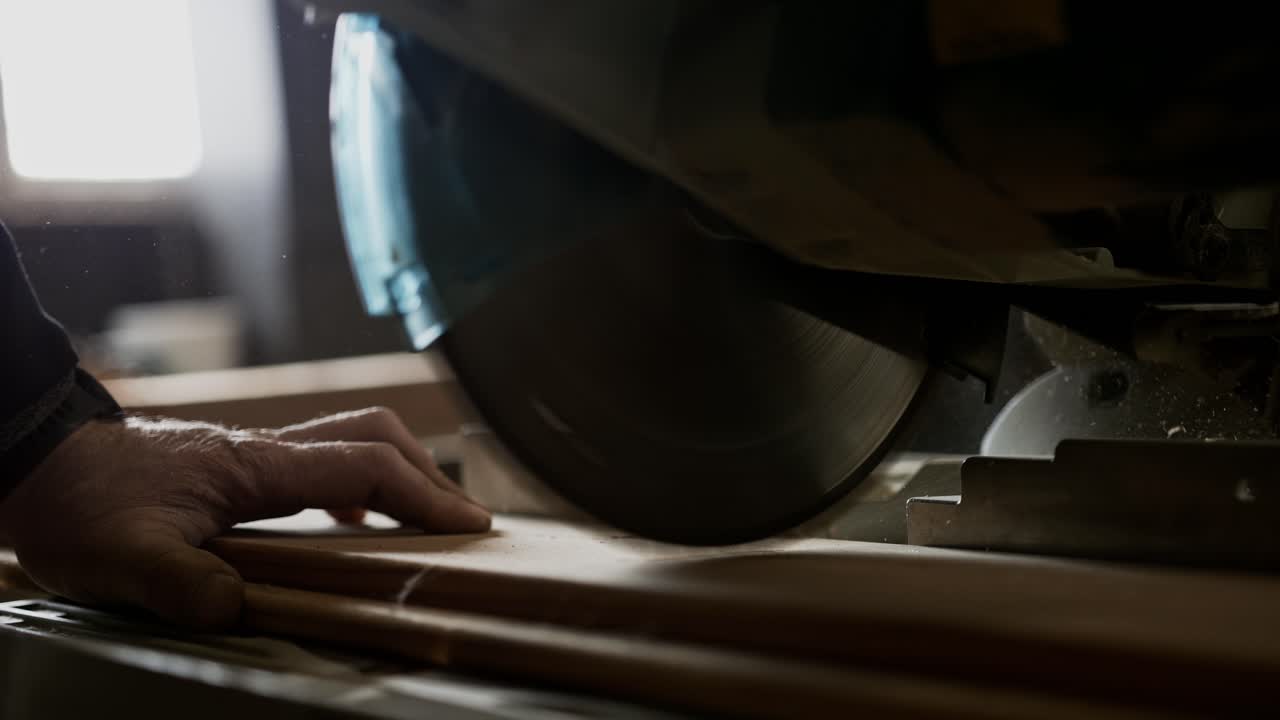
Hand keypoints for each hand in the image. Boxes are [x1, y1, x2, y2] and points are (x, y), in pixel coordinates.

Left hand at [0, 407, 490, 628]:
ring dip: (398, 471)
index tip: (470, 525)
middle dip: (427, 472)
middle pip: (372, 435)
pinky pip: (322, 460)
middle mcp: (266, 450)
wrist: (41, 462)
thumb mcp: (120, 557)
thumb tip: (236, 608)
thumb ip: (179, 582)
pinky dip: (359, 481)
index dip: (424, 493)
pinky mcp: (242, 465)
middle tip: (462, 520)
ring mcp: (256, 453)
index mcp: (255, 466)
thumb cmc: (81, 504)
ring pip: (350, 440)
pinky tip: (355, 520)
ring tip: (425, 518)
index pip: (363, 465)